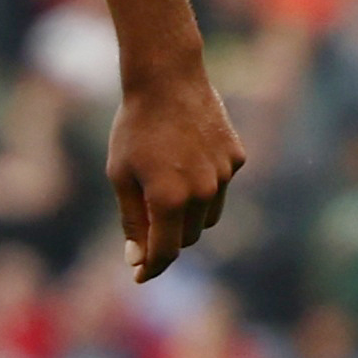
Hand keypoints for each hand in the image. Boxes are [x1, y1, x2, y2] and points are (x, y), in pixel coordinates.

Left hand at [107, 67, 242, 280]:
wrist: (167, 81)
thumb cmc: (134, 129)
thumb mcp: (120, 176)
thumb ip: (132, 221)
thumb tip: (137, 260)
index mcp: (169, 199)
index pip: (166, 251)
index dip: (151, 267)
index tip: (139, 276)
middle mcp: (203, 192)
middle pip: (188, 237)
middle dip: (167, 239)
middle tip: (145, 227)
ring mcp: (225, 175)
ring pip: (208, 217)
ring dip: (187, 216)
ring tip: (163, 187)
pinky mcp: (236, 158)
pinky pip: (220, 187)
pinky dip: (203, 187)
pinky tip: (184, 162)